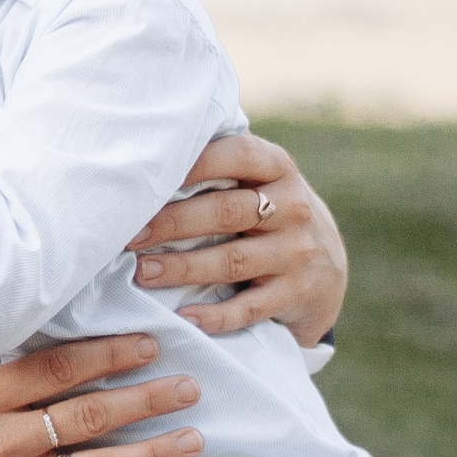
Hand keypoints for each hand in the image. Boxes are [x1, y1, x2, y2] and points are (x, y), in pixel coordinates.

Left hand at [128, 132, 347, 345]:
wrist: (327, 268)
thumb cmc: (270, 211)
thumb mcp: (262, 179)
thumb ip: (224, 159)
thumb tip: (156, 136)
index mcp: (278, 168)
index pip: (237, 155)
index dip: (193, 164)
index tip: (148, 177)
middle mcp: (293, 207)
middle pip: (226, 211)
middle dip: (173, 222)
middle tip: (130, 233)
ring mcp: (296, 253)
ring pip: (232, 261)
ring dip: (183, 268)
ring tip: (142, 273)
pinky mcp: (295, 294)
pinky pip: (250, 308)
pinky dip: (216, 316)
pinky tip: (184, 319)